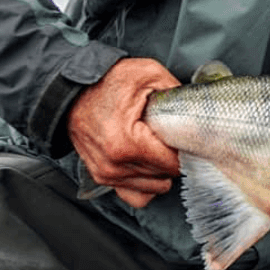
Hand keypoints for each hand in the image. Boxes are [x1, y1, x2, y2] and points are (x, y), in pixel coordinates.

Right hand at [68, 57, 180, 207]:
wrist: (71, 91)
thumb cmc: (106, 82)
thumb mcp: (148, 74)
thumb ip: (176, 93)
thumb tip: (198, 109)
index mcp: (127, 143)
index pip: (173, 163)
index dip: (187, 149)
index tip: (189, 138)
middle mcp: (114, 165)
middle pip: (165, 175)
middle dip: (174, 158)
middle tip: (174, 139)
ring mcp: (107, 174)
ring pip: (153, 187)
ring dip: (161, 170)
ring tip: (159, 147)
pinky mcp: (102, 177)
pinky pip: (135, 195)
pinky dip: (146, 183)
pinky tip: (150, 165)